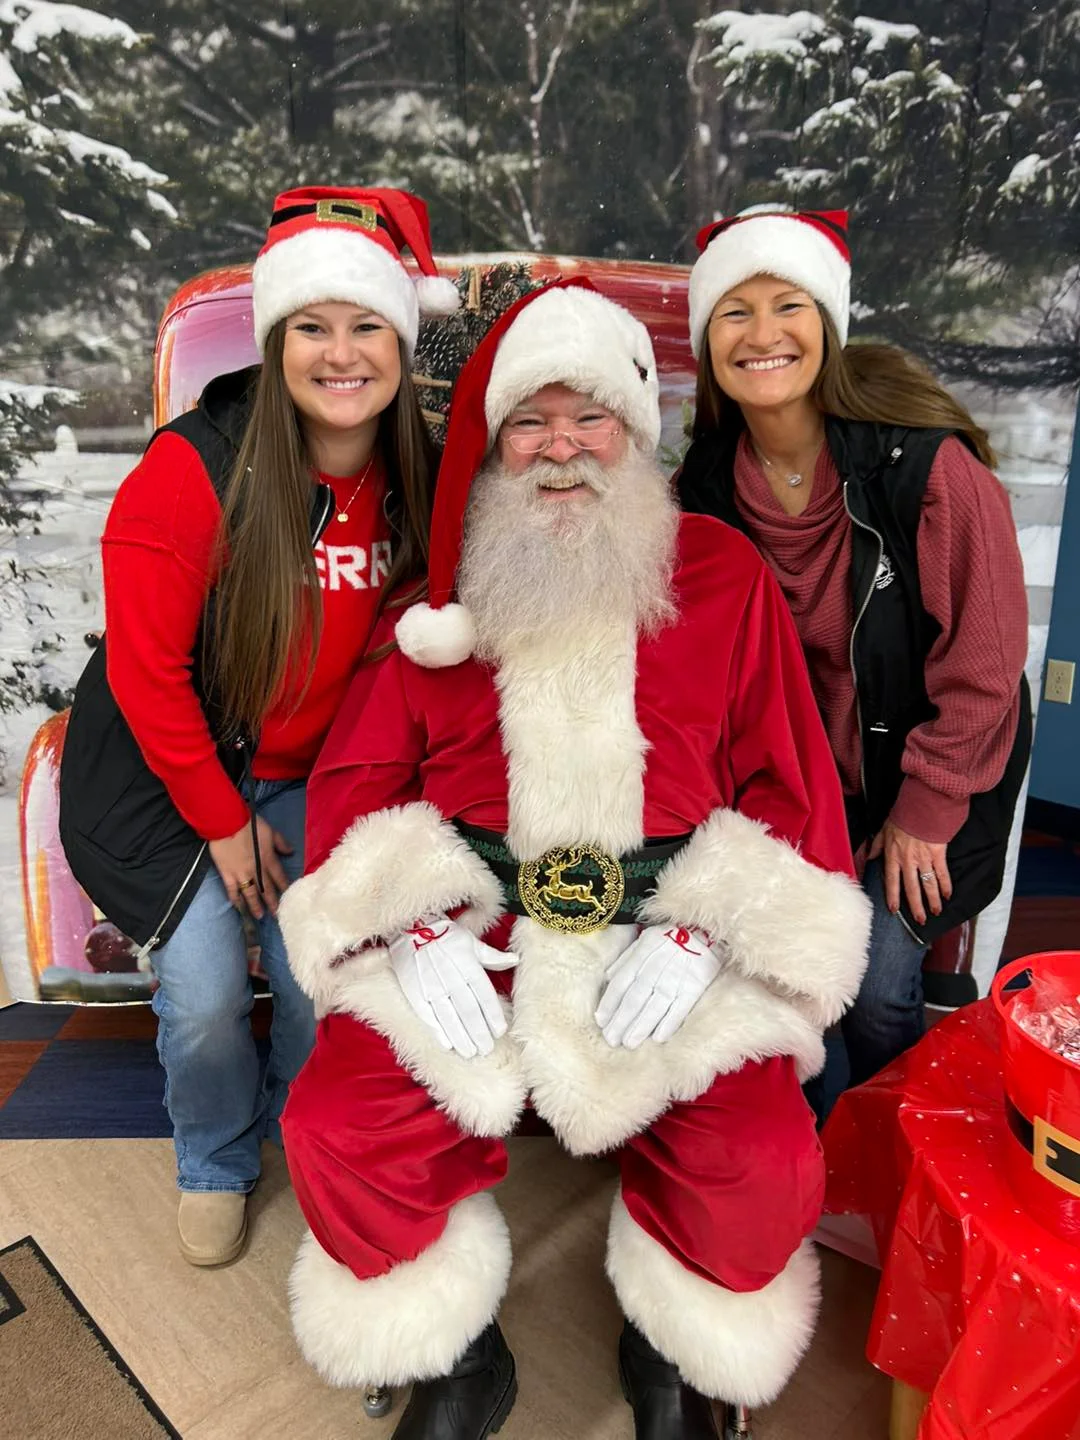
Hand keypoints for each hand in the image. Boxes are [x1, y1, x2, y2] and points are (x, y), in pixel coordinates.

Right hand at [209, 816, 292, 919]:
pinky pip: (232, 890)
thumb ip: (280, 843)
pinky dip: (235, 899)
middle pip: (267, 889)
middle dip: (273, 902)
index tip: (289, 899)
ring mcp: (241, 873)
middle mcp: (257, 870)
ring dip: (256, 905)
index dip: (284, 888)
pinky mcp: (227, 874)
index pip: (279, 877)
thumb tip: (291, 852)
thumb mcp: (270, 831)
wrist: (227, 823)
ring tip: (260, 916)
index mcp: (269, 859)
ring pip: (251, 893)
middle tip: (277, 915)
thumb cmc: (249, 824)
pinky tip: (238, 907)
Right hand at [388, 915, 513, 1058]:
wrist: (410, 929)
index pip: (484, 994)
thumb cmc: (444, 936)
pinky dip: (438, 1030)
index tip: (500, 1030)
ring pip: (449, 1016)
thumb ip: (492, 956)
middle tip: (487, 1048)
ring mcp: (430, 986)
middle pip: (468, 1010)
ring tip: (471, 1052)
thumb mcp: (470, 941)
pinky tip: (448, 1043)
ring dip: (461, 1036)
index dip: (493, 1014)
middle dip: (478, 1031)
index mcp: (467, 963)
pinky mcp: (413, 992)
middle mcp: (450, 976)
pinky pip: (427, 1015)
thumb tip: (515, 960)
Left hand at [595, 924, 722, 1049]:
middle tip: (611, 1039)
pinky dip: (669, 1022)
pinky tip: (658, 1038)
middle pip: (636, 996)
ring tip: (629, 1043)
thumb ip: (627, 958)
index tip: (601, 1021)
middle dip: (621, 1019)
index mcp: (644, 952)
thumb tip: (608, 978)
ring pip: (656, 1004)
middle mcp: (658, 965)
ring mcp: (678, 975)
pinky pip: (681, 1006)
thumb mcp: (646, 938)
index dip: (610, 1002)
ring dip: (641, 1026)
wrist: (708, 929)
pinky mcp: (696, 984)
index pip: (622, 981)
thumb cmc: (673, 935)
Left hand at [869, 820, 952, 925]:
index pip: (891, 881)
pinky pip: (942, 873)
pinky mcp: (938, 853)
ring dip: (933, 900)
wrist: (921, 806)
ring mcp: (924, 858)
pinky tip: (948, 895)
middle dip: (916, 906)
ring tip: (936, 911)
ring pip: (928, 884)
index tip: (894, 910)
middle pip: (912, 888)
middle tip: (921, 920)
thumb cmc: (902, 817)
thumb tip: (869, 857)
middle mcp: (908, 860)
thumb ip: (876, 846)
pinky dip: (946, 885)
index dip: (892, 896)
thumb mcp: (883, 830)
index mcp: (893, 855)